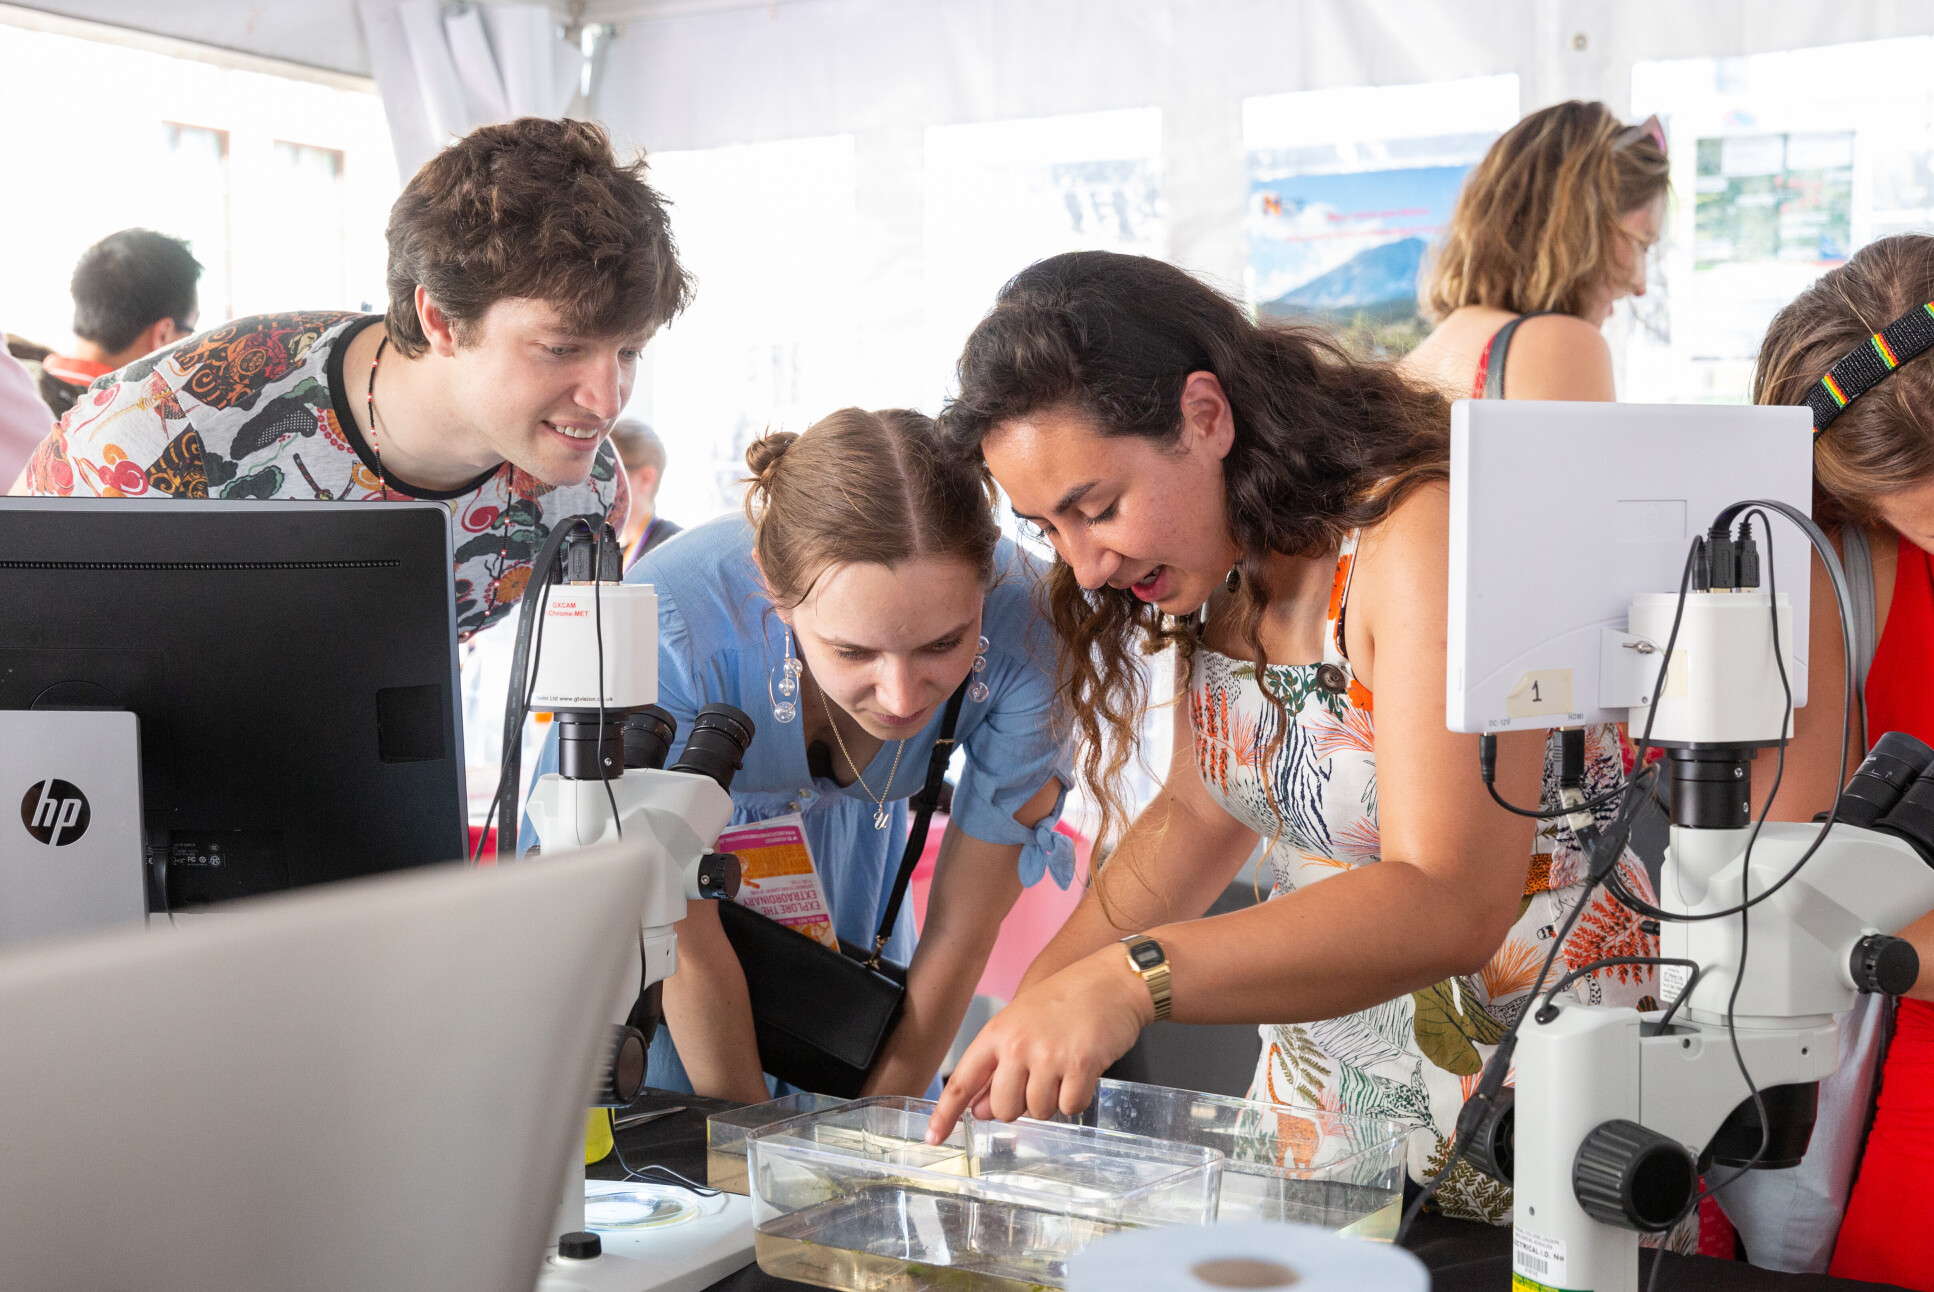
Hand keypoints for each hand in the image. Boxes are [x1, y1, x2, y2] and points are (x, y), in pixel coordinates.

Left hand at [926, 943, 1152, 1142]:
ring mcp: (1049, 1056)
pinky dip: (1077, 1098)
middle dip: (1020, 1105)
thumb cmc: (1066, 1000)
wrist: (1112, 981)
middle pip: (1004, 1108)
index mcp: (997, 1033)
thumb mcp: (1021, 1023)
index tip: (932, 1137)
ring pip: (1039, 1111)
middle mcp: (1018, 1045)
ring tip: (1064, 1067)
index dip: (945, 1113)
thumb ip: (997, 1066)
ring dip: (1053, 1100)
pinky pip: (1071, 1107)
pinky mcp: (1081, 1065)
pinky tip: (1083, 1072)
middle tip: (1039, 1079)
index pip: (963, 1080)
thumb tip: (979, 1109)